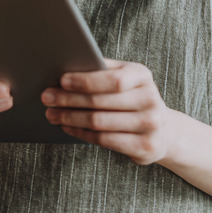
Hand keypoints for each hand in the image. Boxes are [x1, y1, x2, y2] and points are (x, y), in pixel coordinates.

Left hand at [41, 60, 178, 163]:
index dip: (85, 81)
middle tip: (47, 98)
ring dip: (70, 118)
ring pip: (99, 122)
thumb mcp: (125, 78)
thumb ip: (102, 70)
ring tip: (52, 114)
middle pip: (101, 102)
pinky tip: (68, 127)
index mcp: (142, 77)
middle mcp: (150, 100)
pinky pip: (103, 140)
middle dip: (69, 100)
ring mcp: (149, 125)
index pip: (113, 79)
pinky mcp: (143, 147)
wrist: (164, 131)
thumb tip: (67, 65)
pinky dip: (81, 133)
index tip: (61, 81)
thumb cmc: (134, 99)